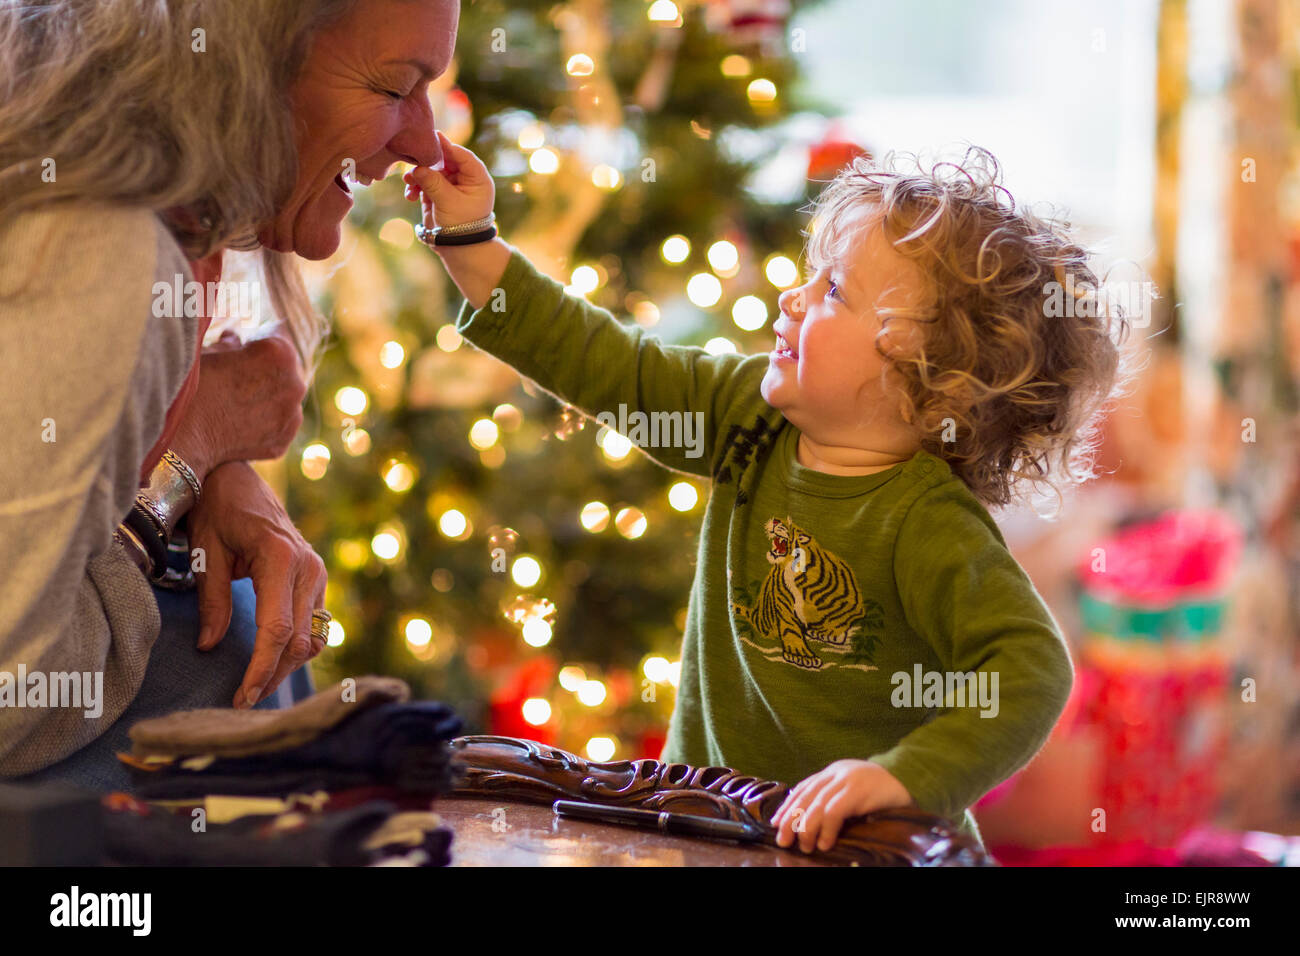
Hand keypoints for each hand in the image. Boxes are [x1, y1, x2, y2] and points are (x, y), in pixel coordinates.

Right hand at [168, 328, 306, 481]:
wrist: (182, 439)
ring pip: (285, 396)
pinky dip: (265, 420)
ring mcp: (292, 413)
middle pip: (285, 366)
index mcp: (279, 352)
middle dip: (266, 367)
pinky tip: (241, 420)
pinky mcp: (284, 438)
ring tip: (237, 400)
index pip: (277, 332)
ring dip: (269, 394)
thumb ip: (228, 343)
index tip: (245, 343)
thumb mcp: (207, 354)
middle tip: (237, 373)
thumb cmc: (190, 388)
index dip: (258, 337)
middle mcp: (295, 382)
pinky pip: (280, 422)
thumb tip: (233, 337)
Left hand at [186, 461, 327, 708]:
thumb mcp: (206, 551)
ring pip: (312, 635)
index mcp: (279, 558)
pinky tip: (273, 660)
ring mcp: (317, 572)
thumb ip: (212, 600)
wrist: (236, 476)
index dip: (260, 668)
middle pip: (299, 639)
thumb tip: (209, 646)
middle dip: (273, 674)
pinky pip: (314, 622)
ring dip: (287, 665)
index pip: (275, 629)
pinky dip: (297, 646)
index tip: (241, 696)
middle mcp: (308, 566)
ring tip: (257, 685)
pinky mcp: (316, 577)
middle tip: (243, 700)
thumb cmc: (216, 508)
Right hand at [403, 130, 494, 230]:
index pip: (462, 155)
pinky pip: (424, 182)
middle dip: (427, 162)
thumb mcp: (449, 202)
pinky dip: (415, 186)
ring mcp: (450, 185)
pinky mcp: (437, 194)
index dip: (447, 146)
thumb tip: (417, 168)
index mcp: (477, 178)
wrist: (460, 250)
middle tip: (413, 161)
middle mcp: (464, 179)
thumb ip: (433, 182)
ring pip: (431, 170)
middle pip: (444, 160)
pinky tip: (409, 194)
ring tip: (409, 182)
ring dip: (418, 175)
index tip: (432, 137)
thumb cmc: (462, 226)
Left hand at [771, 759, 913, 852]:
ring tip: (805, 846)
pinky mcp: (857, 790)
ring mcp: (846, 780)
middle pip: (805, 797)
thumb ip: (833, 797)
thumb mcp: (852, 790)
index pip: (803, 788)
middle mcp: (836, 773)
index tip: (776, 823)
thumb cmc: (880, 792)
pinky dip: (826, 829)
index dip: (788, 806)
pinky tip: (824, 843)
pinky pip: (834, 811)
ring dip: (807, 829)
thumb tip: (808, 821)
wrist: (910, 780)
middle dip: (791, 819)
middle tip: (783, 839)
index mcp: (833, 772)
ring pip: (816, 805)